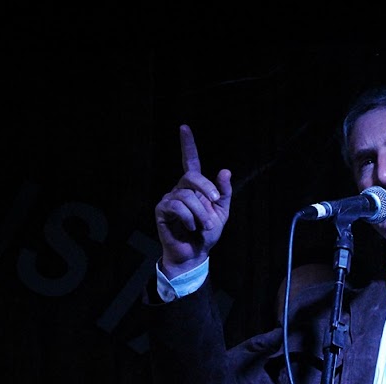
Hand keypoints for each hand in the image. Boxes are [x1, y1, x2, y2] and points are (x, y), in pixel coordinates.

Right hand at [154, 124, 232, 277]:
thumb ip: (223, 193)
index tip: (184, 127)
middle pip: (191, 175)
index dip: (187, 145)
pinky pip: (177, 207)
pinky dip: (189, 219)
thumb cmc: (207, 233)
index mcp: (194, 187)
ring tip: (203, 225)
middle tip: (214, 202)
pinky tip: (190, 227)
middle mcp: (180, 189)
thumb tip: (224, 170)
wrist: (196, 254)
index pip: (190, 161)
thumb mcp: (222, 212)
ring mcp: (169, 199)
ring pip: (187, 195)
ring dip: (201, 213)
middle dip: (206, 187)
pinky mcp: (161, 210)